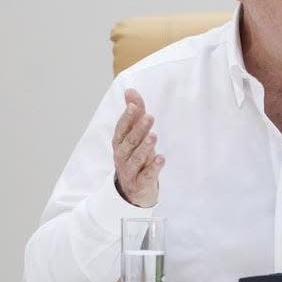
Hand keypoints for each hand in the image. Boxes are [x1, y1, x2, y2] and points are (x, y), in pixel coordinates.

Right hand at [112, 88, 164, 206]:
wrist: (133, 191)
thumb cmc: (135, 157)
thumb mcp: (134, 136)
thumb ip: (134, 114)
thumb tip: (130, 90)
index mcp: (119, 144)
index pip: (121, 129)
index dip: (127, 118)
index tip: (134, 106)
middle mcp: (122, 156)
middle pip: (130, 142)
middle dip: (139, 129)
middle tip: (150, 116)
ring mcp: (130, 171)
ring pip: (136, 158)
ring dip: (145, 147)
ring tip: (154, 136)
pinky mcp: (140, 184)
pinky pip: (147, 175)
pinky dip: (154, 167)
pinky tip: (161, 158)